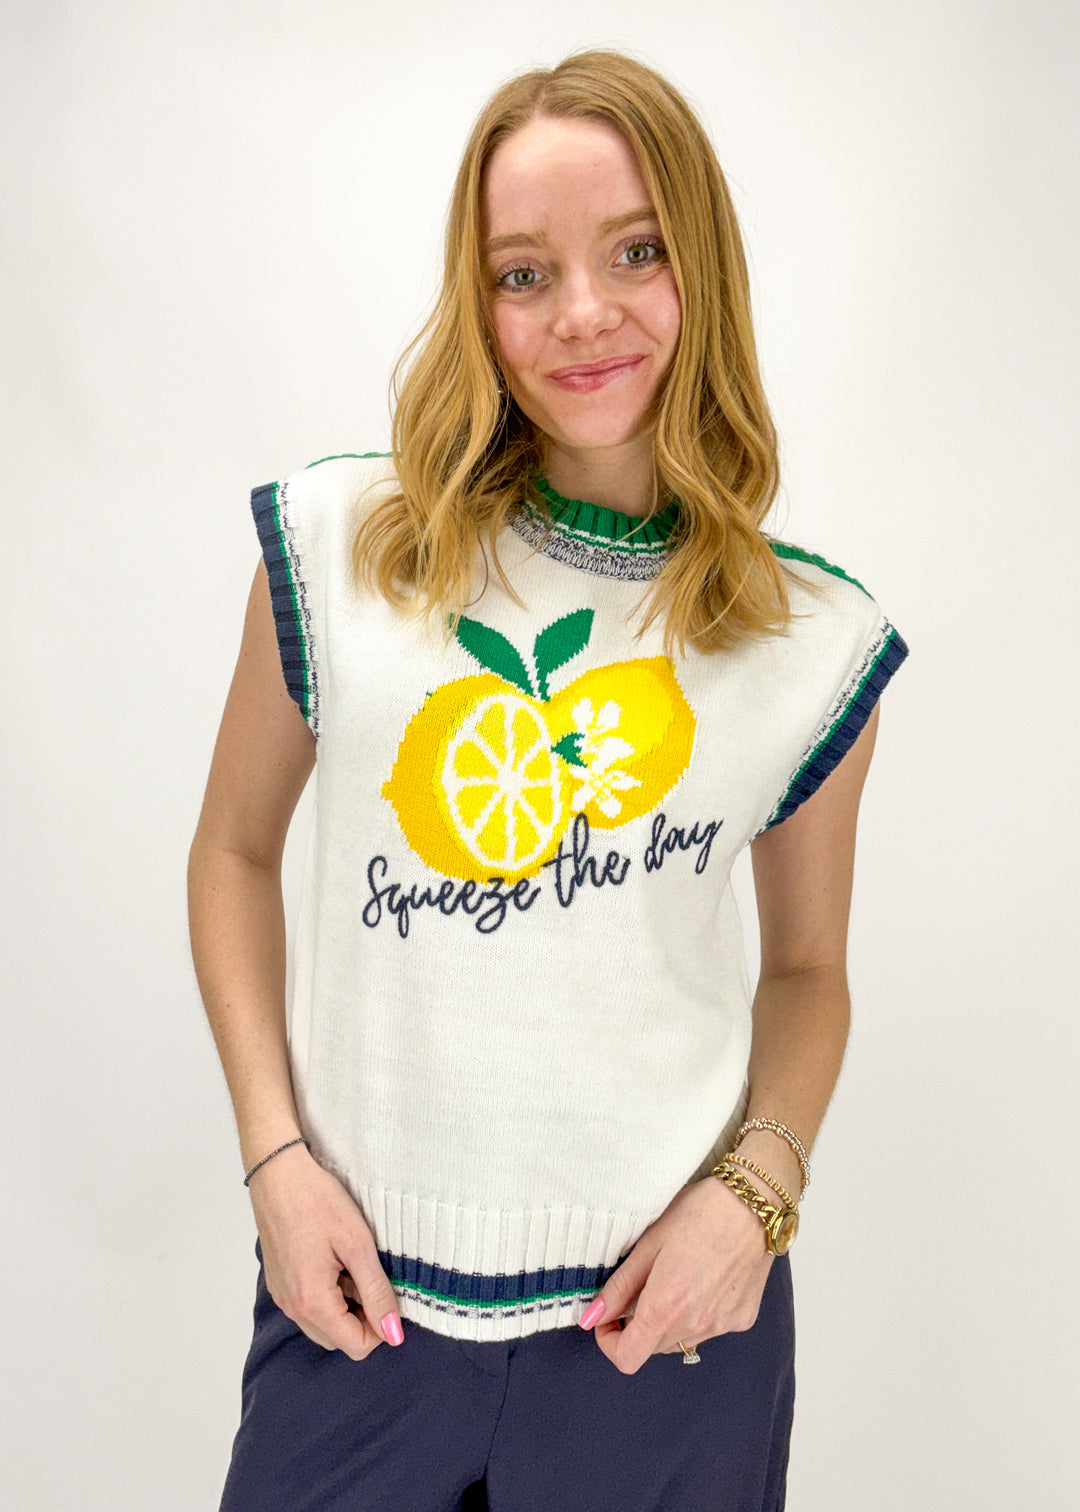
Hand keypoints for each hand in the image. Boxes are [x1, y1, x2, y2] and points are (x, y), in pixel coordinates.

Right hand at [247, 1142, 403, 1360]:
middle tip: (373, 1278)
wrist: (277, 1173)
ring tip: (354, 1267)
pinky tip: (336, 1263)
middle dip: (363, 1319)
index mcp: (312, 1302)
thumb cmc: (316, 1201)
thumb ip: (376, 1292)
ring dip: (345, 1309)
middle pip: (338, 1340)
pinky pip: (308, 1307)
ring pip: (323, 1325)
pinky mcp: (279, 1284)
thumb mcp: (358, 1245)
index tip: (389, 1294)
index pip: (356, 1346)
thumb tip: (393, 1332)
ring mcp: (282, 1296)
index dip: (381, 1328)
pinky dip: (328, 1297)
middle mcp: (292, 1308)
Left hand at [580, 1176, 772, 1374]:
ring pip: (680, 1340)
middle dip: (638, 1325)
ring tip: (676, 1276)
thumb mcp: (648, 1244)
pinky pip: (708, 1329)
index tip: (609, 1317)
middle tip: (642, 1284)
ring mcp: (722, 1326)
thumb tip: (593, 1316)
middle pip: (653, 1347)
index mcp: (666, 1307)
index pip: (627, 1358)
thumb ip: (619, 1287)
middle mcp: (696, 1326)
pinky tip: (704, 1278)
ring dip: (669, 1320)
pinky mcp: (742, 1319)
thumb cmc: (699, 1214)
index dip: (610, 1342)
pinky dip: (697, 1313)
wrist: (754, 1204)